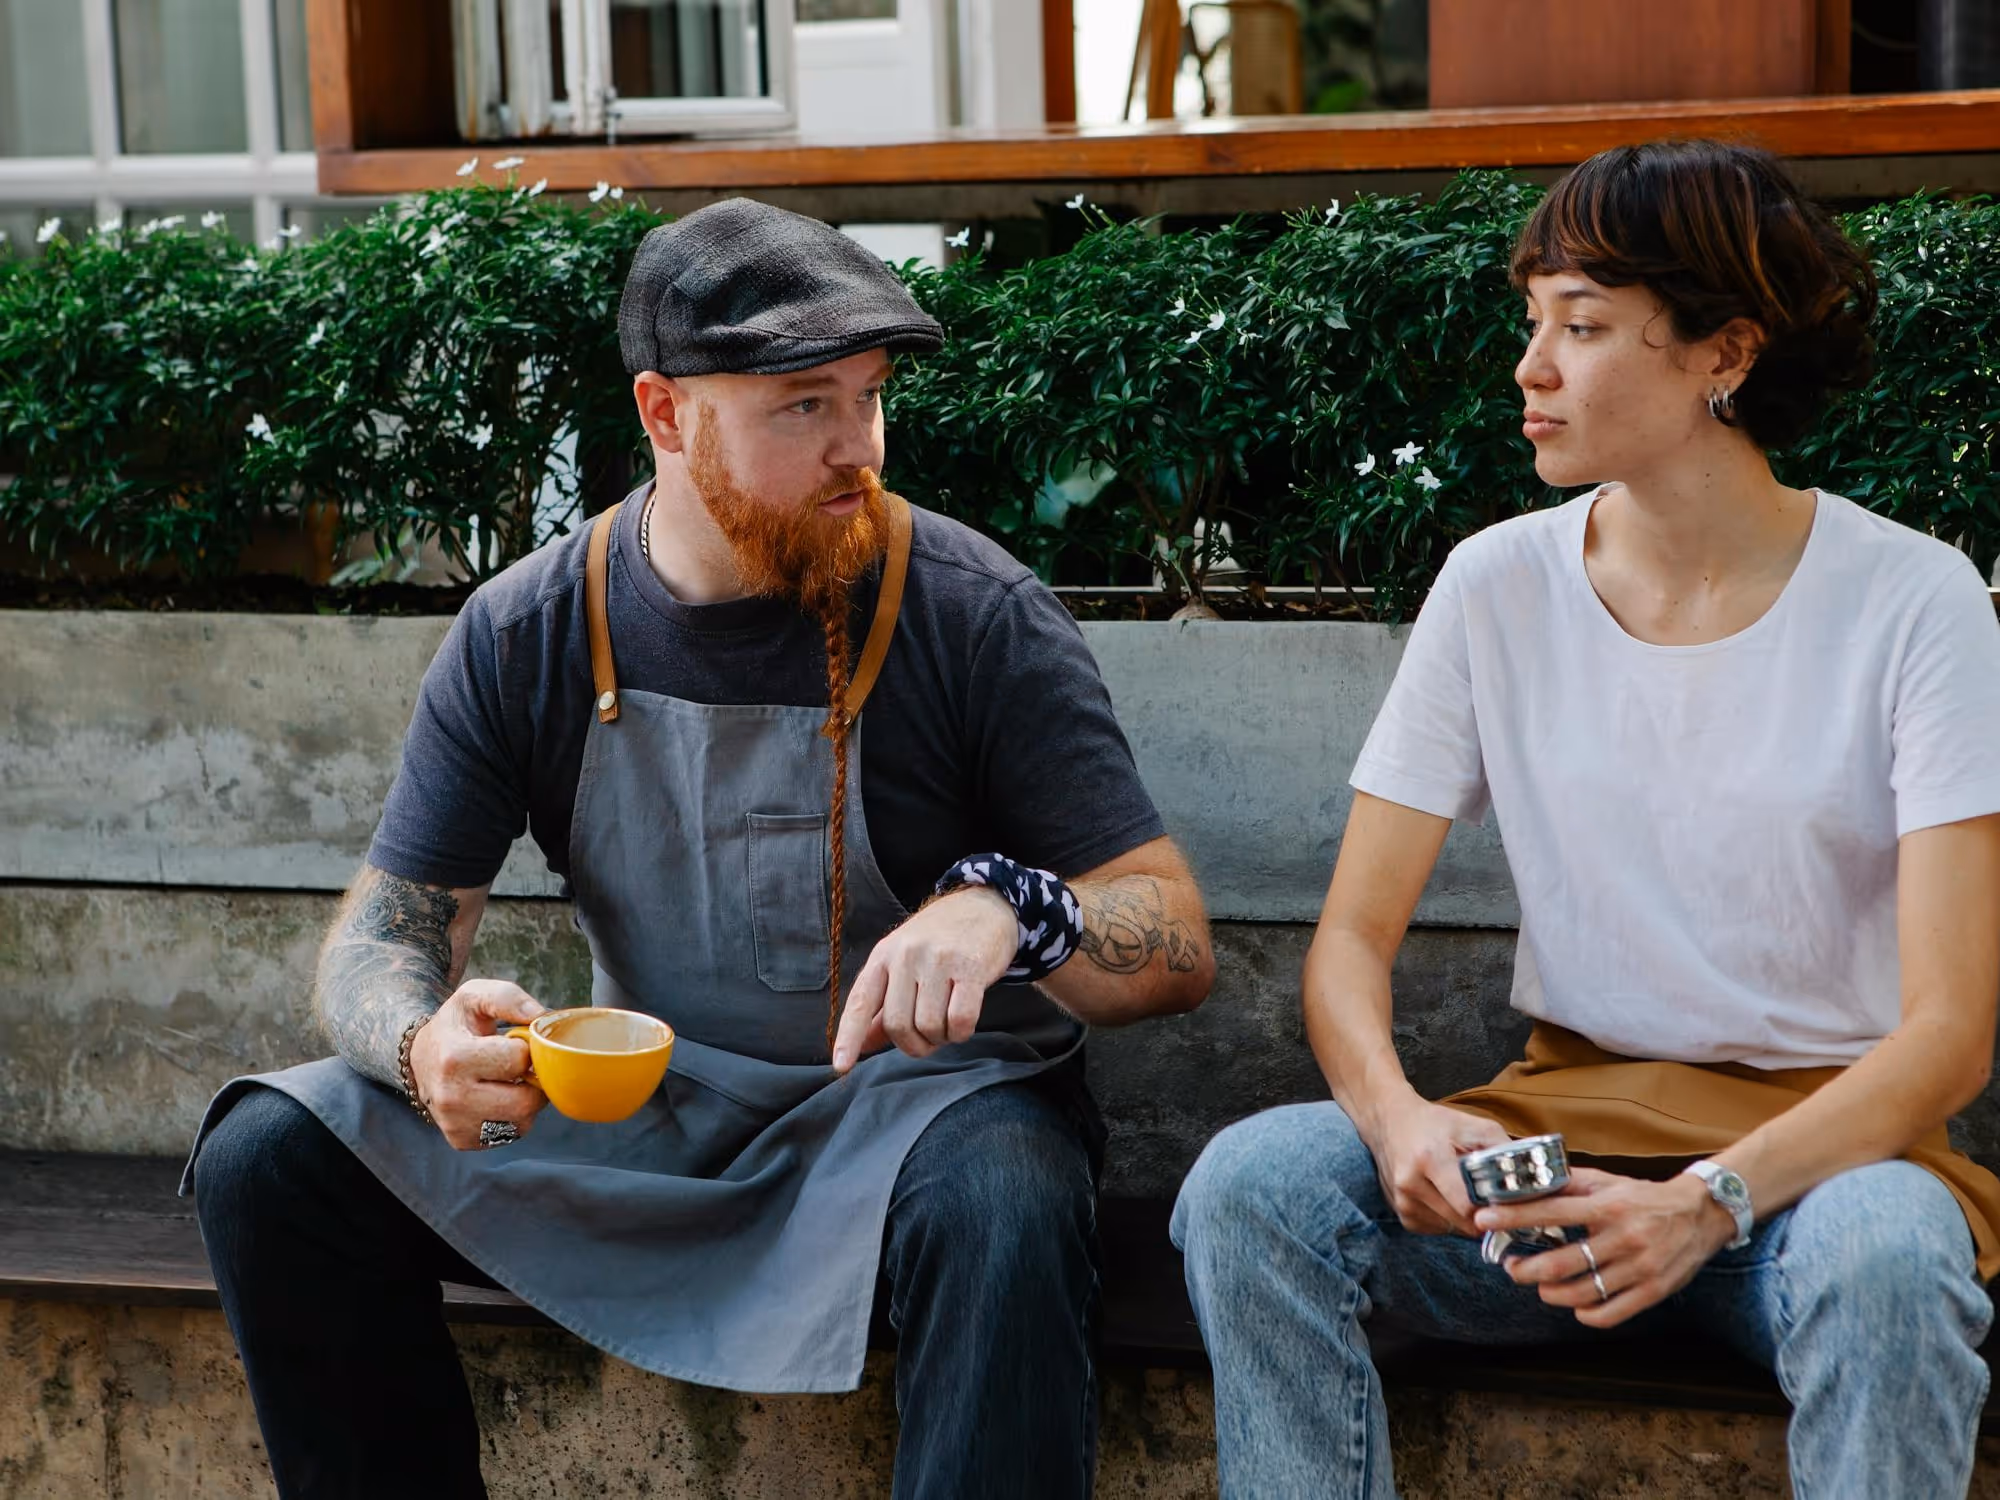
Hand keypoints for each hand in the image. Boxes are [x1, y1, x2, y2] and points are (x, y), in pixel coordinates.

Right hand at [407, 979, 548, 1150]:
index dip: (525, 1049)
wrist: (422, 1057)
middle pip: (526, 1101)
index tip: (512, 1043)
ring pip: (522, 1122)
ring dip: (526, 1101)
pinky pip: (509, 1134)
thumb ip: (509, 998)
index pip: (518, 1061)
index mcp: (454, 1058)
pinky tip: (498, 1098)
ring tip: (509, 1082)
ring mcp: (454, 1123)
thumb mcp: (475, 996)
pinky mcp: (461, 1140)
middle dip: (533, 1081)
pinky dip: (513, 1117)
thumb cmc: (456, 1025)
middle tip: (521, 1067)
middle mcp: (451, 1096)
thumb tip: (542, 1016)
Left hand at [832, 887, 1015, 1073]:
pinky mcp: (971, 967)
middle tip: (929, 1040)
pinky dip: (961, 1033)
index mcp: (883, 955)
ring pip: (929, 1026)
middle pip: (897, 1024)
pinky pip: (959, 1020)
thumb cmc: (940, 941)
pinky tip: (964, 1023)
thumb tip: (862, 1045)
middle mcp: (906, 955)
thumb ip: (882, 1005)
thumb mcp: (902, 963)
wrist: (985, 906)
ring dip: (941, 1038)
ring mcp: (938, 959)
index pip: (860, 1002)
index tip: (841, 1067)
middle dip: (914, 1045)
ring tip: (948, 1024)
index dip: (849, 1037)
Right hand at [1362, 1095, 1512, 1235]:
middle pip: (1464, 1222)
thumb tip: (1533, 1180)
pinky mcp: (1403, 1217)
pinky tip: (1448, 1197)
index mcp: (1430, 1159)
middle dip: (1485, 1216)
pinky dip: (1451, 1219)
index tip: (1508, 1204)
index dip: (1493, 1209)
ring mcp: (1404, 1203)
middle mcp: (1411, 1184)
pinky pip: (1440, 1230)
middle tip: (1494, 1200)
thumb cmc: (1436, 1123)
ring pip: (1454, 1229)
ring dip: (1467, 1218)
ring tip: (1466, 1193)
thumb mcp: (1473, 1126)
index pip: (1468, 1204)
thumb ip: (1504, 1151)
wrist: (1389, 1122)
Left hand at [1476, 1168, 1738, 1327]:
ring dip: (1551, 1293)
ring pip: (1582, 1293)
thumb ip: (1571, 1184)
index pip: (1551, 1212)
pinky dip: (1585, 1314)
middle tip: (1511, 1267)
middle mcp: (1623, 1238)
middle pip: (1562, 1263)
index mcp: (1608, 1207)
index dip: (1513, 1217)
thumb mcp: (1609, 1182)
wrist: (1700, 1215)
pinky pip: (1610, 1313)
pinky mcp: (1652, 1291)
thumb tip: (1530, 1183)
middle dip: (1526, 1269)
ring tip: (1539, 1286)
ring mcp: (1639, 1268)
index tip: (1484, 1219)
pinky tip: (1574, 1306)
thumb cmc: (1645, 1198)